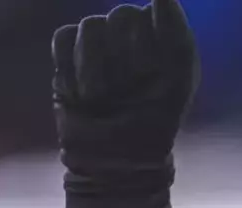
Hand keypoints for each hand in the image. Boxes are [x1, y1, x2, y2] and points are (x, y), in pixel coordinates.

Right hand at [52, 0, 198, 174]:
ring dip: (97, 67)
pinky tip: (82, 95)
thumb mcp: (177, 79)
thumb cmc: (154, 120)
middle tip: (130, 88)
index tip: (154, 67)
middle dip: (127, 56)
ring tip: (103, 98)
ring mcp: (99, 44)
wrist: (116, 158)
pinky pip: (63, 38)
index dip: (156, 36)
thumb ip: (175, 32)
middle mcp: (133, 36)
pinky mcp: (68, 55)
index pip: (159, 10)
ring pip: (92, 26)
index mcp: (165, 39)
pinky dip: (71, 69)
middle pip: (123, 15)